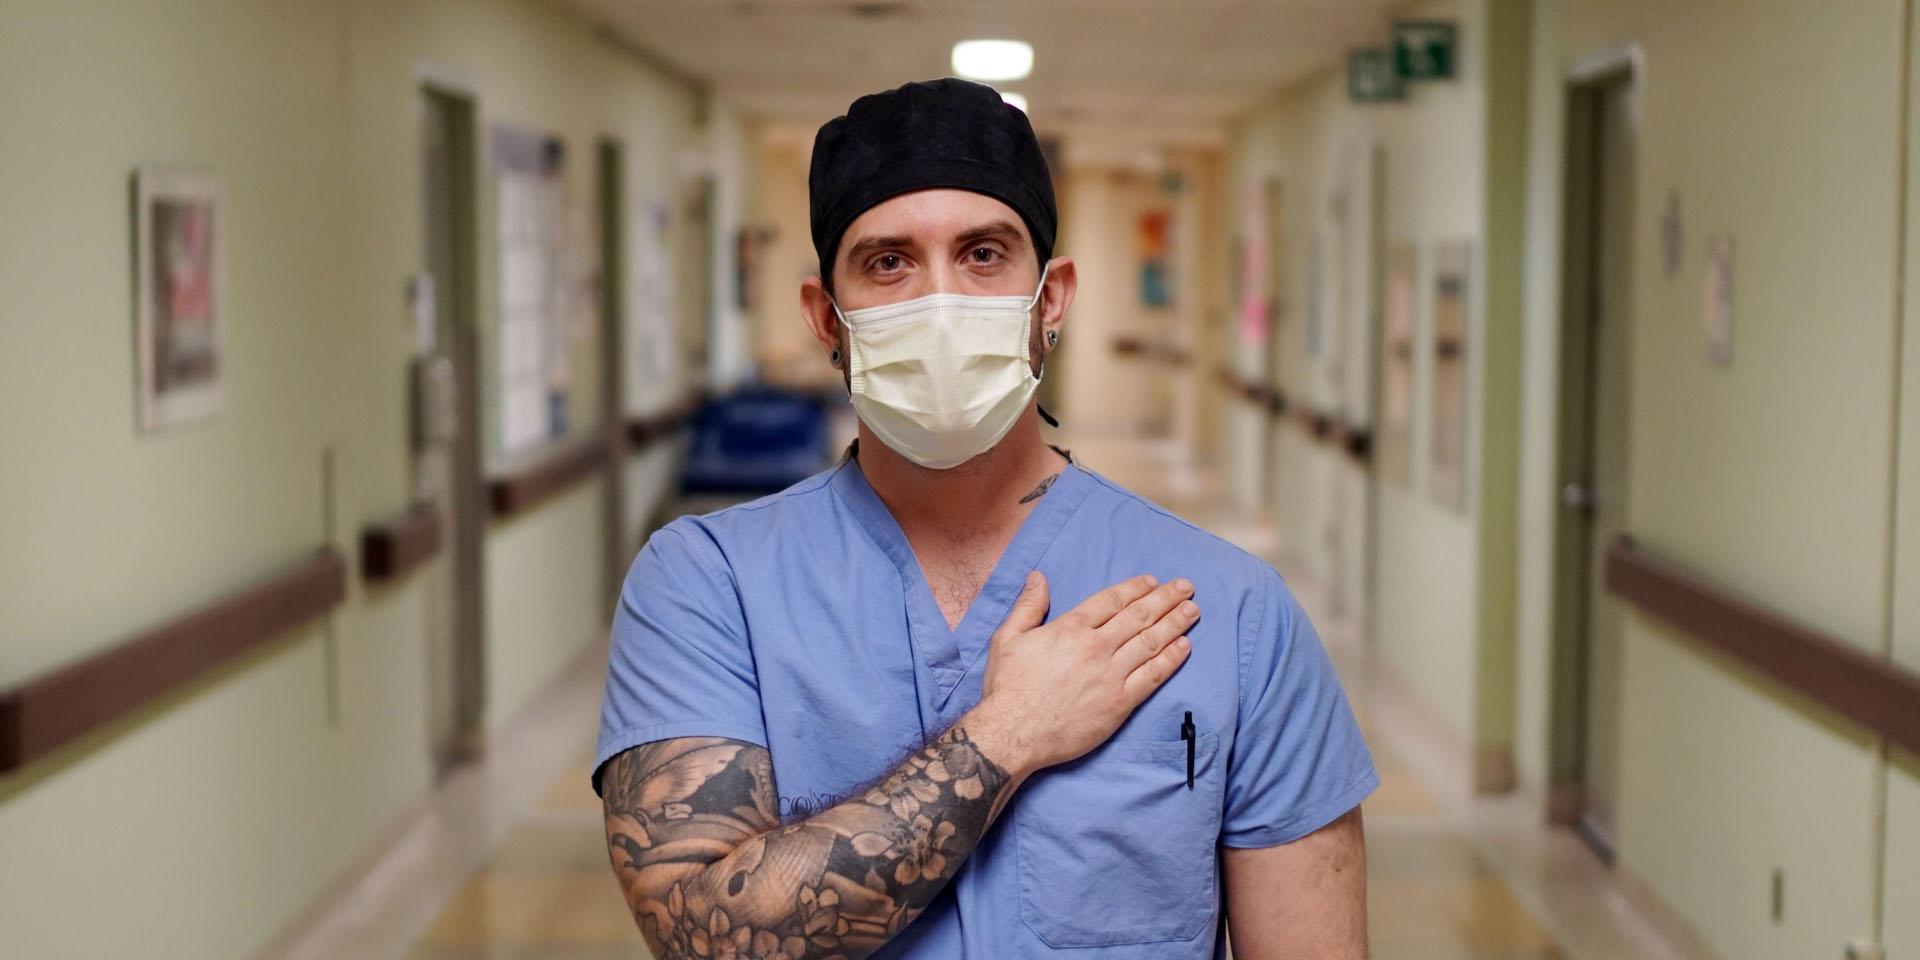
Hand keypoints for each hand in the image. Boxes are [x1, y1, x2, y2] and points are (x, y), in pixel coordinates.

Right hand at [969, 572, 1199, 775]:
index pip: (1112, 600)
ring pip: (1150, 643)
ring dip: (1174, 624)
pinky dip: (1171, 660)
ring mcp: (1110, 676)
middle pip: (1138, 616)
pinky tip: (1184, 647)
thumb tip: (1038, 577)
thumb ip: (1028, 606)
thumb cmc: (1008, 688)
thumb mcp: (1007, 638)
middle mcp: (1095, 648)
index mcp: (1070, 628)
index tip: (1152, 581)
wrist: (1013, 733)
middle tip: (1185, 587)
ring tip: (1192, 610)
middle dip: (1165, 599)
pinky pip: (1152, 677)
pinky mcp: (1119, 703)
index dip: (1135, 588)